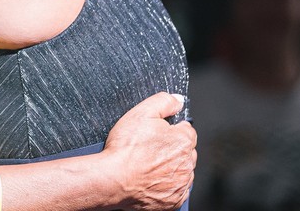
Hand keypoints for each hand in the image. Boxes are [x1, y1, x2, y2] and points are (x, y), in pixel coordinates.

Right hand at [102, 92, 196, 210]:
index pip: (187, 130)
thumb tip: (178, 100)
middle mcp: (187, 164)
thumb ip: (163, 101)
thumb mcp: (141, 113)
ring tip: (148, 164)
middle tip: (149, 148)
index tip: (156, 133)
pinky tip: (151, 178)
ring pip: (182, 170)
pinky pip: (176, 189)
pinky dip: (167, 184)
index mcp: (183, 141)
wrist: (112, 180)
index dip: (170, 129)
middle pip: (186, 151)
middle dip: (172, 148)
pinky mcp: (174, 200)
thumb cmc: (125, 149)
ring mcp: (181, 184)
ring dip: (171, 167)